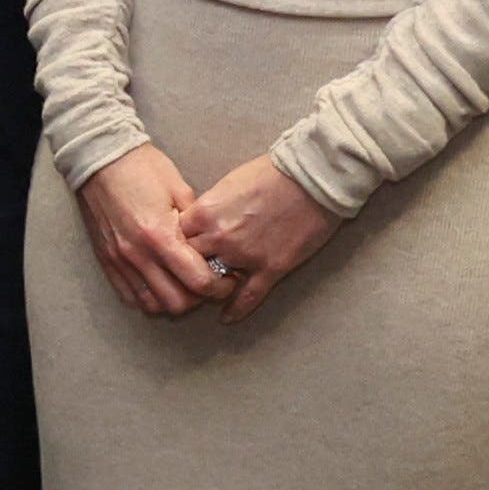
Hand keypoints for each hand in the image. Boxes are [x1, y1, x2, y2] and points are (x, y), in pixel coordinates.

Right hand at [74, 146, 227, 319]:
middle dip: (199, 298)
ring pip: (152, 304)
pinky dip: (149, 297)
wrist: (100, 159)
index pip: (198, 281)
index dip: (220, 286)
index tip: (227, 278)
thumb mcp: (180, 190)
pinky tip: (161, 284)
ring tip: (184, 285)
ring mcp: (120, 261)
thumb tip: (213, 248)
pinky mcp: (107, 261)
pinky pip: (130, 296)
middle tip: (209, 283)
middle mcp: (138, 254)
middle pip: (176, 302)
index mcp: (160, 235)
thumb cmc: (143, 168)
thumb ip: (197, 224)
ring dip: (173, 300)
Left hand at [182, 157, 343, 320]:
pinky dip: (236, 310)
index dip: (177, 245)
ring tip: (210, 291)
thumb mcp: (229, 183)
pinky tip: (228, 317)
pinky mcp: (271, 268)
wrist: (313, 176)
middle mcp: (219, 237)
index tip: (180, 250)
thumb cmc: (273, 172)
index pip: (175, 238)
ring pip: (215, 282)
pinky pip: (248, 297)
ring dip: (212, 286)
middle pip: (189, 263)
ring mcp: (244, 255)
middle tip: (190, 273)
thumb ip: (210, 207)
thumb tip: (200, 221)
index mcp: (205, 213)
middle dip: (189, 267)